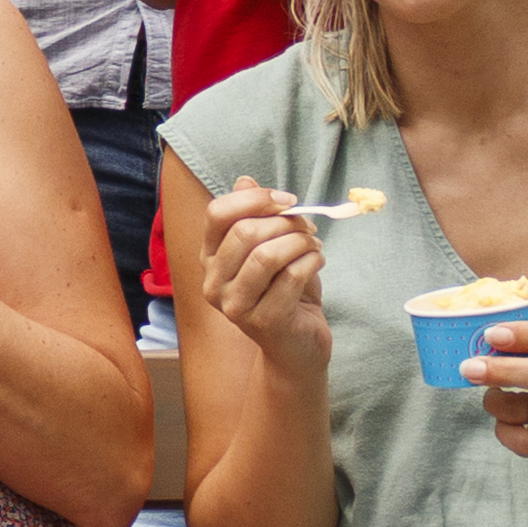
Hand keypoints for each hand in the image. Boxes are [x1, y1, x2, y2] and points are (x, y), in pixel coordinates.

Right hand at [196, 180, 333, 375]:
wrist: (296, 346)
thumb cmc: (283, 292)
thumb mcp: (269, 248)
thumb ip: (255, 215)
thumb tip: (245, 180)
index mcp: (210, 259)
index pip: (217, 214)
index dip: (255, 199)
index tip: (287, 200)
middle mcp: (213, 283)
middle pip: (245, 233)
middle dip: (286, 222)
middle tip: (308, 227)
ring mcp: (235, 306)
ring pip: (267, 255)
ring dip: (301, 242)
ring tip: (314, 244)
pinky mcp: (264, 321)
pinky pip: (292, 277)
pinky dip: (312, 261)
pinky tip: (317, 261)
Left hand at [466, 312, 527, 472]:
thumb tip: (478, 343)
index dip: (525, 333)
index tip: (492, 334)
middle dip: (503, 371)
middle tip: (469, 368)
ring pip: (527, 410)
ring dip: (496, 403)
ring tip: (492, 397)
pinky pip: (525, 441)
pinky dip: (504, 431)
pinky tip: (505, 422)